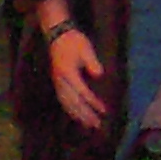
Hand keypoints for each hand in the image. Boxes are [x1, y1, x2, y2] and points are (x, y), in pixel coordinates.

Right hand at [39, 9, 108, 130]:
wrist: (57, 34)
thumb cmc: (73, 41)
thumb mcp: (85, 48)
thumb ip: (92, 62)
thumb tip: (99, 75)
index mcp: (68, 73)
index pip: (82, 92)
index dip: (93, 102)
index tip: (103, 110)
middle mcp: (61, 81)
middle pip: (73, 102)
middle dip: (85, 114)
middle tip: (96, 125)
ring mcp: (57, 82)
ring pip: (66, 103)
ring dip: (77, 115)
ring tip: (87, 125)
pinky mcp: (57, 82)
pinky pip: (62, 99)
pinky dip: (69, 109)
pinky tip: (75, 115)